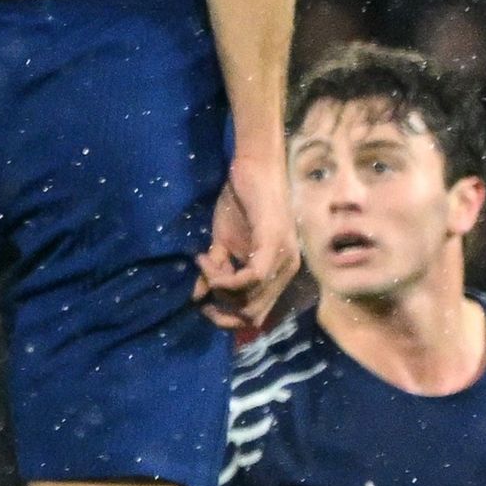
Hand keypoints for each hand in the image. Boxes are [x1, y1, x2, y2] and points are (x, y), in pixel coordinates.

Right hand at [195, 149, 295, 329]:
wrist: (254, 167)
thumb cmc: (242, 201)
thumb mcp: (224, 243)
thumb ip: (217, 270)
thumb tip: (198, 298)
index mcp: (279, 272)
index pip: (257, 316)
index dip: (228, 318)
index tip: (204, 305)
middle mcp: (287, 270)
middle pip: (253, 316)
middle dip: (222, 311)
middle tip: (200, 291)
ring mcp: (283, 259)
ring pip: (250, 300)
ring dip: (219, 288)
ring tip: (204, 263)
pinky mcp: (273, 245)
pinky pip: (250, 279)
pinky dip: (224, 277)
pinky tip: (207, 259)